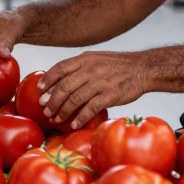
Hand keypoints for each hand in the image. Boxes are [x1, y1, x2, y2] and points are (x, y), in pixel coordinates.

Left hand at [37, 51, 151, 129]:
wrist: (143, 68)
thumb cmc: (118, 66)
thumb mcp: (97, 58)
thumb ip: (80, 66)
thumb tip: (61, 79)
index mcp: (85, 59)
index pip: (60, 68)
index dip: (47, 79)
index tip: (40, 90)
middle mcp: (90, 69)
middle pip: (64, 86)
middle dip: (52, 100)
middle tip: (45, 110)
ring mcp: (100, 83)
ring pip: (74, 99)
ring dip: (63, 111)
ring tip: (56, 119)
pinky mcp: (110, 96)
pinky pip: (90, 109)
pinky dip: (80, 118)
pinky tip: (74, 124)